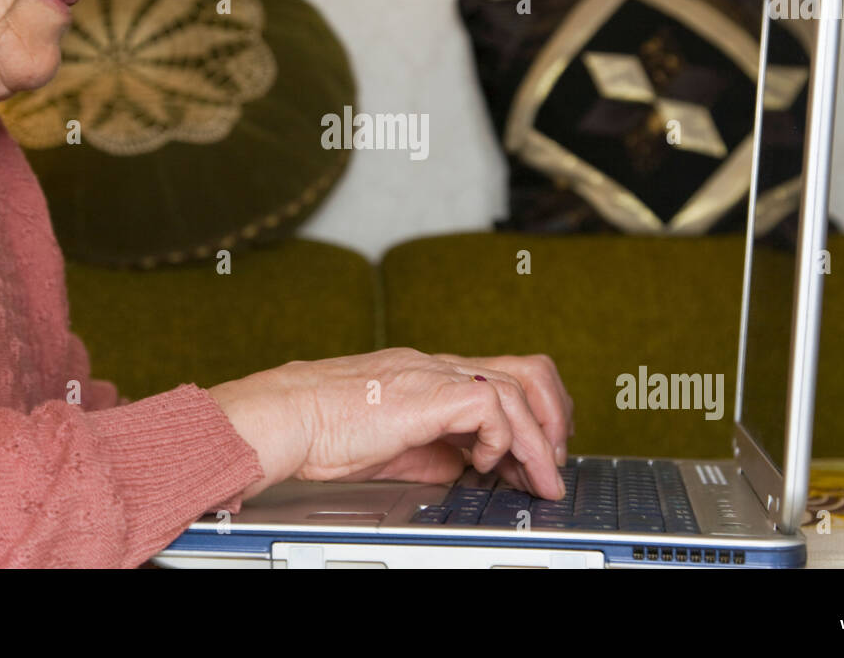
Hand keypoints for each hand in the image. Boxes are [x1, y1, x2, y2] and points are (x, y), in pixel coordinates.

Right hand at [210, 348, 570, 501]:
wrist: (288, 417)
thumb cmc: (324, 430)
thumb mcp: (398, 444)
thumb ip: (439, 448)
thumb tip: (472, 466)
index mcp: (434, 375)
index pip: (510, 375)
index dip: (539, 416)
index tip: (541, 457)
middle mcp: (442, 366)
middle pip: (530, 370)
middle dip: (555, 420)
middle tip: (553, 465)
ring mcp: (436, 374)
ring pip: (520, 388)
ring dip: (539, 441)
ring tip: (539, 477)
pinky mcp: (428, 392)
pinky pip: (490, 405)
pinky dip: (501, 439)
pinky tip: (485, 464)